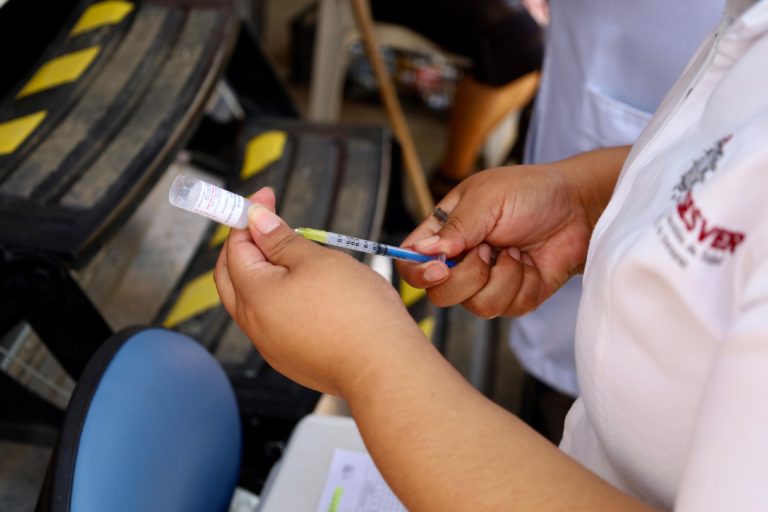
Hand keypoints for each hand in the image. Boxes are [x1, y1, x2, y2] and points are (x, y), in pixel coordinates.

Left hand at [214, 188, 424, 395]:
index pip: (235, 247)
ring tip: (293, 253)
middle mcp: (254, 325)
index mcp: (255, 295)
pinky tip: (306, 289)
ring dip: (262, 273)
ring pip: (252, 301)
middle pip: (232, 276)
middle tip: (266, 222)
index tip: (265, 198)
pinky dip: (279, 299)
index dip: (247, 217)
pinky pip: (273, 321)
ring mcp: (271, 346)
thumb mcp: (318, 260)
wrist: (383, 367)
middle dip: (244, 245)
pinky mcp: (291, 359)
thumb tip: (256, 221)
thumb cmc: (356, 311)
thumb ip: (281, 240)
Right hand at [397, 147, 628, 316]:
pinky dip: (524, 284)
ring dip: (503, 278)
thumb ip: (457, 227)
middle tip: (489, 250)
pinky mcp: (514, 298)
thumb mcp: (488, 198)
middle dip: (469, 276)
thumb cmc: (531, 193)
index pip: (411, 263)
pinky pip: (508, 309)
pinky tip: (531, 262)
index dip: (417, 273)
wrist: (578, 208)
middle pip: (439, 294)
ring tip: (516, 251)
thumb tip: (425, 251)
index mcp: (444, 234)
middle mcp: (460, 262)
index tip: (441, 267)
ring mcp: (487, 283)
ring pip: (476, 307)